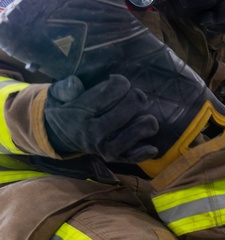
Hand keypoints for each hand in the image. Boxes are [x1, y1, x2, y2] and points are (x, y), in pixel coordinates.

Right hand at [43, 75, 158, 161]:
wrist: (61, 136)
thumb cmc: (67, 109)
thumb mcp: (58, 95)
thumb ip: (65, 87)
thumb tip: (75, 83)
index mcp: (80, 114)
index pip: (109, 93)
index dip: (120, 83)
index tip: (119, 82)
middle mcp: (93, 132)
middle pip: (125, 111)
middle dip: (135, 97)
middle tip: (135, 95)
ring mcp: (105, 147)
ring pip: (135, 133)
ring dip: (146, 122)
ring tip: (146, 116)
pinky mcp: (114, 158)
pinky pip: (134, 156)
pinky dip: (145, 151)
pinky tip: (151, 144)